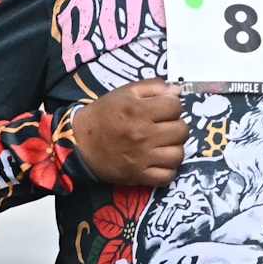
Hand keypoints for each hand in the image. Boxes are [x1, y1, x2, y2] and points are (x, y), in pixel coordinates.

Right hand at [72, 79, 187, 186]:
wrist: (81, 143)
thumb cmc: (104, 114)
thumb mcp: (125, 92)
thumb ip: (152, 87)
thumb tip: (177, 91)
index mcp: (139, 111)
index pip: (176, 106)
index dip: (172, 106)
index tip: (163, 109)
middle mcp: (143, 134)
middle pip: (181, 131)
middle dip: (176, 126)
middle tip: (164, 127)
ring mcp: (142, 157)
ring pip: (178, 154)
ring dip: (174, 148)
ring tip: (163, 145)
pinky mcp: (139, 175)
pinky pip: (167, 176)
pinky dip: (168, 170)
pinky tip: (160, 161)